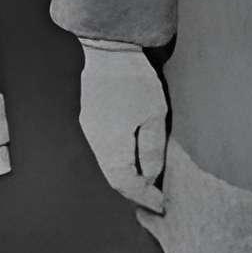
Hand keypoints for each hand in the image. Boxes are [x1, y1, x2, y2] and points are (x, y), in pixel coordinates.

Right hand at [77, 43, 168, 210]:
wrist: (108, 47)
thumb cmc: (134, 79)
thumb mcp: (153, 115)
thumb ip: (151, 149)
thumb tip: (149, 176)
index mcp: (109, 145)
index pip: (125, 183)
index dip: (144, 197)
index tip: (161, 205)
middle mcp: (95, 141)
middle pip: (113, 176)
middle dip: (135, 190)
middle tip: (155, 198)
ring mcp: (90, 128)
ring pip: (108, 163)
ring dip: (127, 174)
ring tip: (147, 180)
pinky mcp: (91, 117)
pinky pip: (104, 148)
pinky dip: (120, 159)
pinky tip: (134, 156)